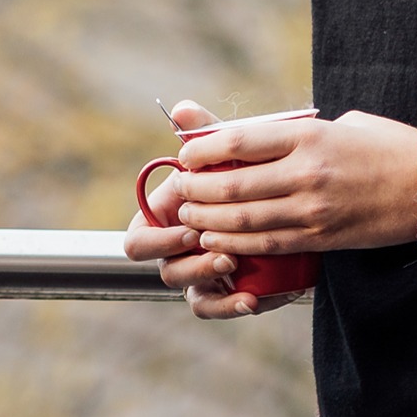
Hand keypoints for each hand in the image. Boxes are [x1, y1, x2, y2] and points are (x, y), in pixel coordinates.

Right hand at [122, 102, 255, 314]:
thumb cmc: (239, 172)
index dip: (158, 240)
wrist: (279, 198)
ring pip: (192, 295)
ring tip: (239, 265)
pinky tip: (256, 298)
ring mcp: (200, 274)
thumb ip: (203, 134)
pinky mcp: (227, 290)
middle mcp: (177, 252)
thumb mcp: (225, 152)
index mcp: (164, 221)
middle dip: (192, 264)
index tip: (190, 227)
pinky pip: (221, 307)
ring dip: (211, 283)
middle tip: (224, 251)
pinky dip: (235, 306)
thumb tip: (182, 109)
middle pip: (166, 271)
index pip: (137, 242)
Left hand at [152, 106, 416, 319]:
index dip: (201, 149)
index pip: (238, 140)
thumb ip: (296, 129)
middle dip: (196, 192)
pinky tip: (218, 242)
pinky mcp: (322, 237)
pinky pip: (267, 244)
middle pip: (231, 185)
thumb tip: (249, 134)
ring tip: (190, 220)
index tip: (185, 154)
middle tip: (180, 193)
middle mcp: (306, 172)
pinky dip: (235, 245)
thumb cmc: (387, 147)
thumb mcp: (342, 122)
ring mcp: (313, 208)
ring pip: (243, 220)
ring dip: (208, 222)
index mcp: (309, 135)